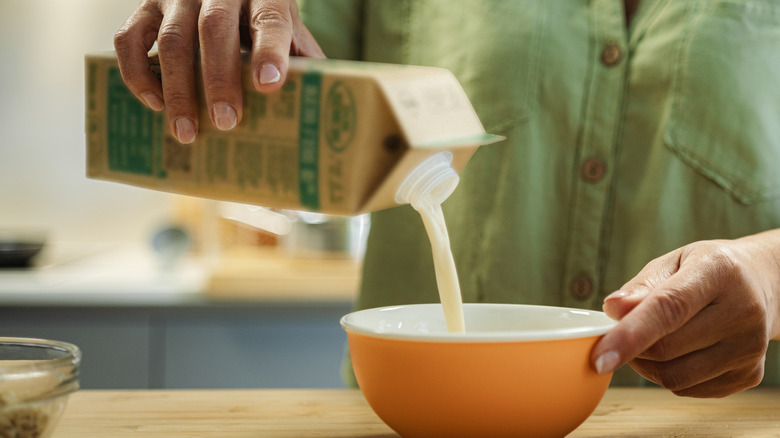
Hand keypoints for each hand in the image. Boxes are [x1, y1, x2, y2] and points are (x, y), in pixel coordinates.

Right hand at [113, 0, 324, 143]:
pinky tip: (154, 103)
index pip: (269, 19)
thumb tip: (320, 114)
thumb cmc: (264, 21)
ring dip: (178, 89)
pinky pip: (129, 38)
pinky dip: (137, 73)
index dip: (269, 52)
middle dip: (219, 78)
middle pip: (215, 28)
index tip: (269, 85)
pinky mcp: (145, 6)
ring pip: (171, 38)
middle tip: (226, 122)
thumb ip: (303, 63)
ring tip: (187, 132)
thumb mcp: (291, 33)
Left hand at [591, 233, 779, 397]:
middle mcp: (743, 311)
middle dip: (632, 346)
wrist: (761, 284)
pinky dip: (668, 375)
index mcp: (719, 272)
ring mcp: (750, 347)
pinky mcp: (749, 374)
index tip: (599, 357)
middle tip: (622, 332)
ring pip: (675, 377)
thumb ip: (641, 286)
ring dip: (646, 365)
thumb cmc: (705, 270)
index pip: (669, 309)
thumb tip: (613, 309)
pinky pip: (689, 389)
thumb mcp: (672, 262)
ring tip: (647, 341)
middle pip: (667, 349)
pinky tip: (675, 353)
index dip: (630, 335)